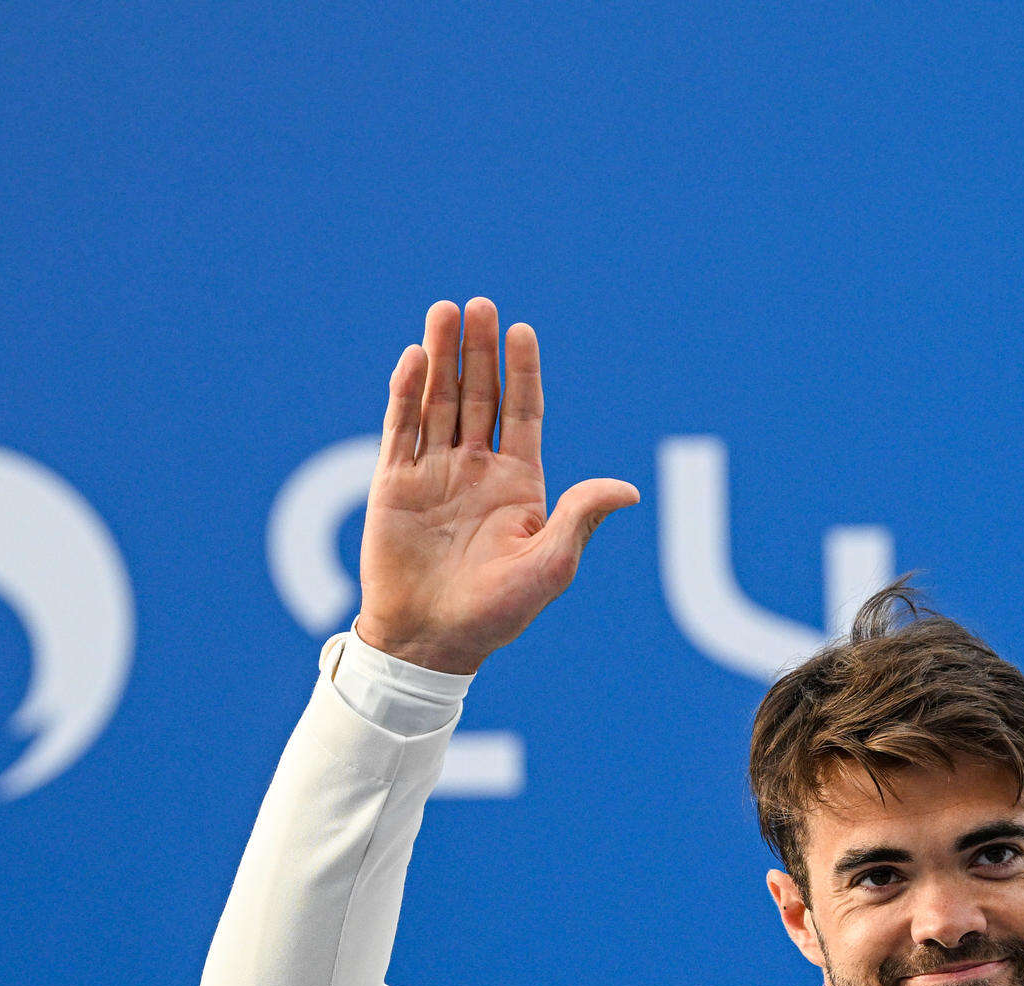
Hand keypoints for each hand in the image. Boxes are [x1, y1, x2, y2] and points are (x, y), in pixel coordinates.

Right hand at [352, 298, 639, 675]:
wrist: (431, 642)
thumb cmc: (497, 612)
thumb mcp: (551, 565)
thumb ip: (580, 518)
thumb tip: (629, 490)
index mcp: (518, 484)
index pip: (523, 412)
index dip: (523, 372)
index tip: (522, 330)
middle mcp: (476, 470)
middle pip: (480, 395)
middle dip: (480, 350)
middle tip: (479, 305)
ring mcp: (433, 473)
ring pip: (439, 401)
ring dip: (442, 357)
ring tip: (445, 311)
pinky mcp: (394, 484)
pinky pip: (401, 429)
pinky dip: (406, 393)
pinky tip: (414, 358)